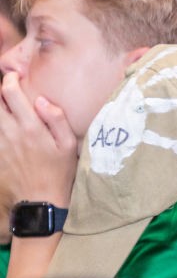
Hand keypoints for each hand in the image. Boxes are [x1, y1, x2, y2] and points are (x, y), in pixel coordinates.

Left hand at [0, 72, 77, 213]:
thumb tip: (41, 100)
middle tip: (9, 91)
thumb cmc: (59, 172)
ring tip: (8, 108)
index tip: (16, 77)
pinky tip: (6, 127)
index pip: (10, 93)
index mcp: (30, 127)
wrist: (41, 200)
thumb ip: (57, 119)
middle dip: (0, 92)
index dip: (10, 80)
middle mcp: (10, 132)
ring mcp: (0, 143)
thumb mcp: (69, 145)